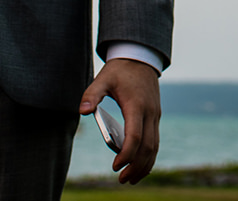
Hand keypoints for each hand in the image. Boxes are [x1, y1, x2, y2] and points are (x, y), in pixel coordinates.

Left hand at [81, 57, 160, 184]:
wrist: (140, 58)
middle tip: (121, 179)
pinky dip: (149, 157)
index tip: (114, 166)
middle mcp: (150, 113)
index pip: (135, 136)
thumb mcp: (103, 78)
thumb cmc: (120, 70)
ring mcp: (155, 116)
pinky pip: (155, 141)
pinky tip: (139, 166)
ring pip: (155, 147)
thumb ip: (92, 94)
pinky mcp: (155, 117)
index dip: (126, 154)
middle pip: (147, 147)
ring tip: (130, 179)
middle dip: (135, 166)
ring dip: (144, 165)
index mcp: (137, 105)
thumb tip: (82, 111)